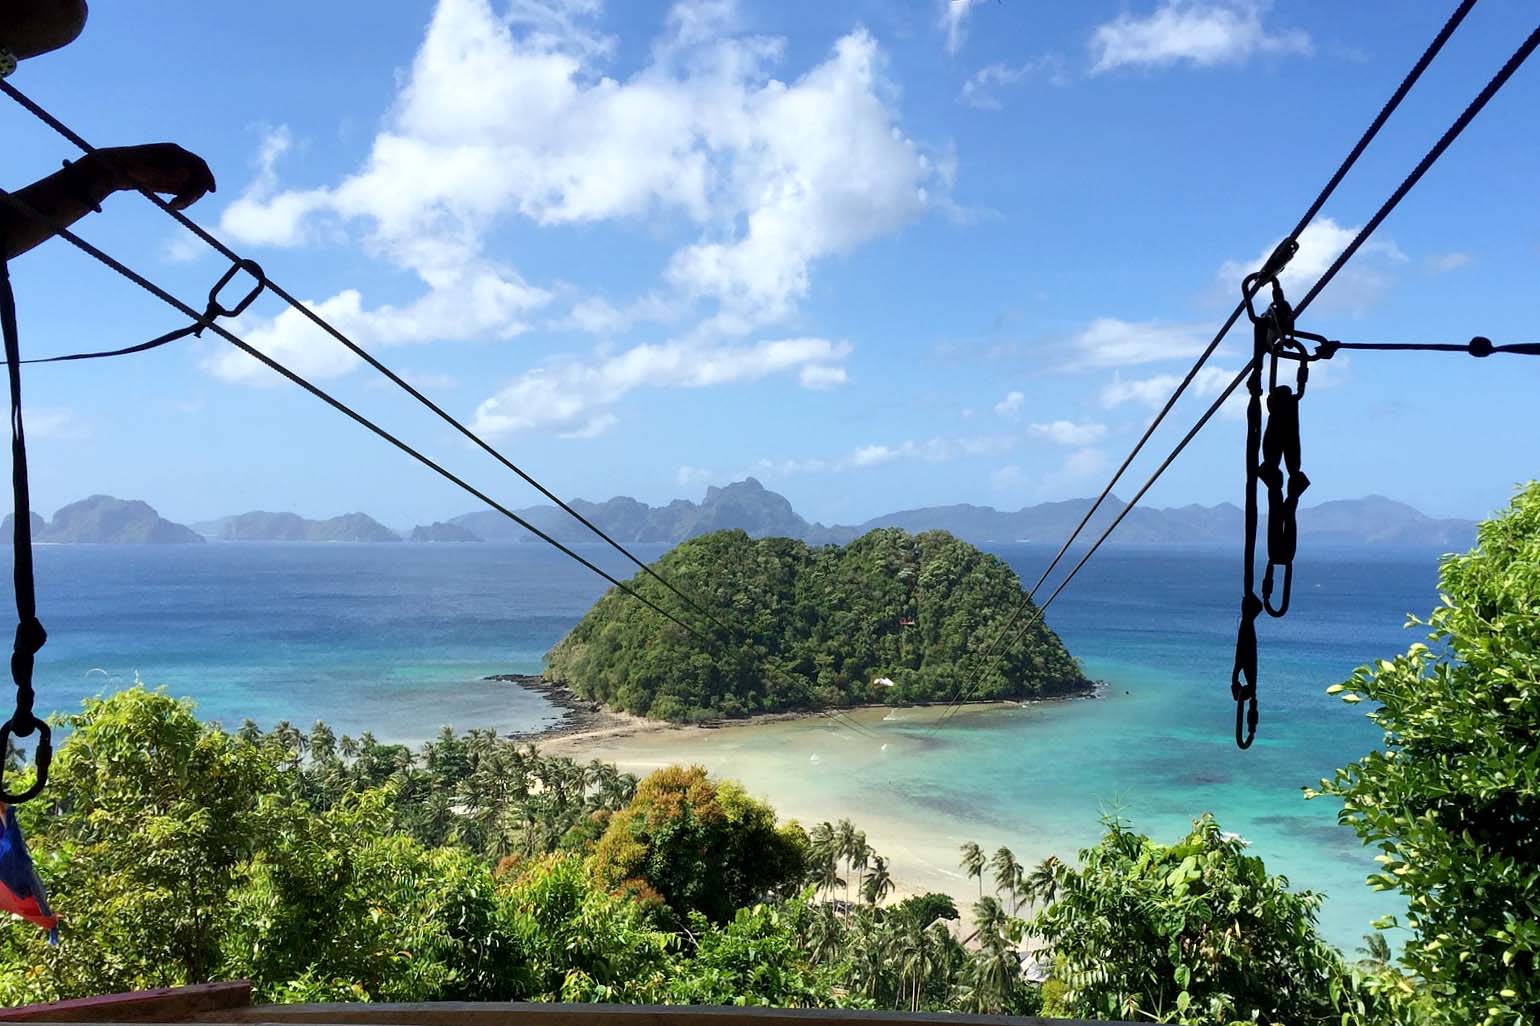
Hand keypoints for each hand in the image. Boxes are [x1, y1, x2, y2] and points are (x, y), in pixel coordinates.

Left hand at [91, 143, 216, 209]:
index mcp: (173, 152)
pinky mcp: (169, 184)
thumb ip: (166, 170)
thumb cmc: (126, 165)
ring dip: (188, 199)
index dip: (207, 177)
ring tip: (173, 207)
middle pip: (197, 178)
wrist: (111, 170)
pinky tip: (172, 206)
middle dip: (194, 192)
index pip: (198, 164)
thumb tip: (186, 173)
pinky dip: (182, 201)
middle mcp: (177, 162)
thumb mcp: (146, 167)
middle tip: (182, 204)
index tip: (211, 190)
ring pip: (191, 188)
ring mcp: (173, 173)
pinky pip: (182, 194)